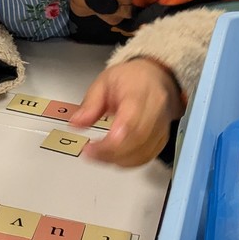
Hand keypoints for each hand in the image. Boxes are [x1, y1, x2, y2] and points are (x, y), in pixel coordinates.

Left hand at [69, 58, 183, 166]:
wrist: (156, 78)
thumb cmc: (132, 79)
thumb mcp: (104, 82)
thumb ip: (90, 104)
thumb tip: (76, 123)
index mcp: (140, 92)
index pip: (129, 122)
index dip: (110, 142)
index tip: (90, 148)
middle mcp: (156, 111)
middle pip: (136, 141)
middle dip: (109, 153)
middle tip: (89, 153)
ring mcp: (162, 127)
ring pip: (142, 153)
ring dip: (116, 160)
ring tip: (97, 155)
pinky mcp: (162, 139)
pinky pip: (146, 157)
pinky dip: (127, 162)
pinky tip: (112, 157)